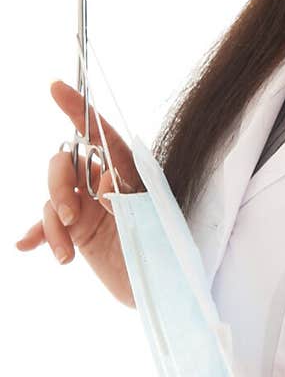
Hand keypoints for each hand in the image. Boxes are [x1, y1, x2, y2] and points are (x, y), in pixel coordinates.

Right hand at [14, 79, 142, 307]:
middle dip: (59, 184)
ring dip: (53, 223)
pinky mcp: (78, 231)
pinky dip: (37, 233)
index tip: (56, 87)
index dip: (78, 109)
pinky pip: (47, 223)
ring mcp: (88, 206)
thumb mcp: (154, 217)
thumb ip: (129, 195)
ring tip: (67, 252)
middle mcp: (104, 182)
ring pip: (53, 196)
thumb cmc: (166, 250)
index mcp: (129, 170)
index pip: (100, 133)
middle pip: (65, 162)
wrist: (163, 290)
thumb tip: (101, 182)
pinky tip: (26, 245)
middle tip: (73, 217)